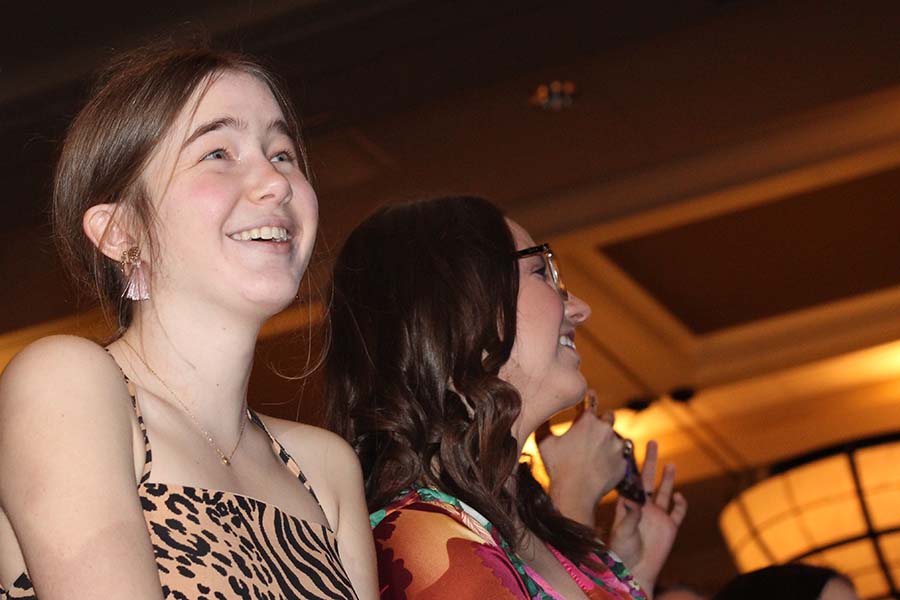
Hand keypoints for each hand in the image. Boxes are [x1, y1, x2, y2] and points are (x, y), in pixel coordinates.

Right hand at [537, 390, 626, 526]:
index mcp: (587, 420)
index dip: (589, 398)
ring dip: (610, 441)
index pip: (592, 400)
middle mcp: (606, 429)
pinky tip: (603, 466)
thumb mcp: (544, 441)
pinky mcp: (624, 463)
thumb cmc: (558, 467)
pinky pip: (622, 457)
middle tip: (593, 431)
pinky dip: (615, 459)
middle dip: (603, 421)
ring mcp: (617, 447)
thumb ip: (543, 422)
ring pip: (617, 438)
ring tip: (598, 452)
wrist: (575, 493)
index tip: (590, 396)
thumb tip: (541, 411)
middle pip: (609, 417)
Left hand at [608, 440, 687, 595]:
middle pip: (647, 479)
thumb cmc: (623, 551)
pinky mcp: (670, 527)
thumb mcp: (623, 532)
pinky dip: (681, 504)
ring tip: (670, 464)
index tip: (631, 446)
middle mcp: (642, 507)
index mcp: (628, 505)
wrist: (636, 570)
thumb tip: (633, 499)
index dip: (632, 464)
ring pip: (664, 492)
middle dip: (650, 461)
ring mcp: (657, 516)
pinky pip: (677, 512)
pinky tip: (680, 497)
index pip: (631, 480)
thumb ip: (630, 515)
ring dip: (668, 478)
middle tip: (653, 442)